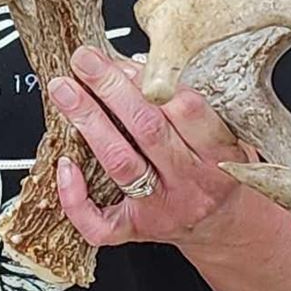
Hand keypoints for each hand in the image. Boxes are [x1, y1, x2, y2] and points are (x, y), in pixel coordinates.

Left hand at [46, 44, 252, 247]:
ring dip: (89, 122)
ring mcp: (163, 209)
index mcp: (218, 153)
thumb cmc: (216, 170)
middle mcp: (191, 182)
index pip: (186, 109)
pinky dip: (75, 196)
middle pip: (147, 130)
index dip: (149, 80)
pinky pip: (100, 222)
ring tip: (64, 91)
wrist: (226, 226)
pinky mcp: (137, 230)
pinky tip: (65, 165)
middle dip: (110, 89)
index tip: (120, 60)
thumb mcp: (222, 133)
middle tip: (83, 61)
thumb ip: (184, 104)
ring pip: (121, 164)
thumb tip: (131, 66)